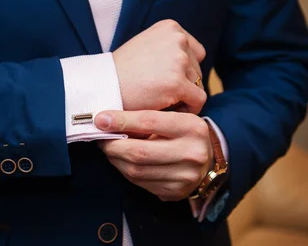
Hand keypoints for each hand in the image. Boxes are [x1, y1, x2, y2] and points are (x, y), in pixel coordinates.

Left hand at [96, 110, 212, 201]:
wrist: (208, 159)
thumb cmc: (184, 132)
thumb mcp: (176, 116)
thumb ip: (149, 115)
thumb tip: (109, 118)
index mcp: (192, 127)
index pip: (149, 121)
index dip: (121, 120)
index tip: (100, 119)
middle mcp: (192, 153)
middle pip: (139, 151)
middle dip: (112, 144)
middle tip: (100, 137)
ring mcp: (185, 176)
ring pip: (136, 170)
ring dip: (115, 159)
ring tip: (108, 148)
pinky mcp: (176, 192)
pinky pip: (140, 183)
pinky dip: (125, 171)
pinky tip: (121, 160)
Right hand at [112, 19, 205, 113]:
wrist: (102, 86)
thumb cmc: (121, 71)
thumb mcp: (145, 45)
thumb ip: (168, 48)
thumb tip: (191, 62)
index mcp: (170, 27)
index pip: (194, 52)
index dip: (183, 70)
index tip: (166, 79)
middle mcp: (177, 39)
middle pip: (197, 69)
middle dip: (183, 83)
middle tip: (160, 92)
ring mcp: (178, 60)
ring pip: (198, 85)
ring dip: (183, 96)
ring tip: (160, 100)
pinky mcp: (177, 83)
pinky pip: (198, 100)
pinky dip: (188, 109)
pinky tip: (168, 110)